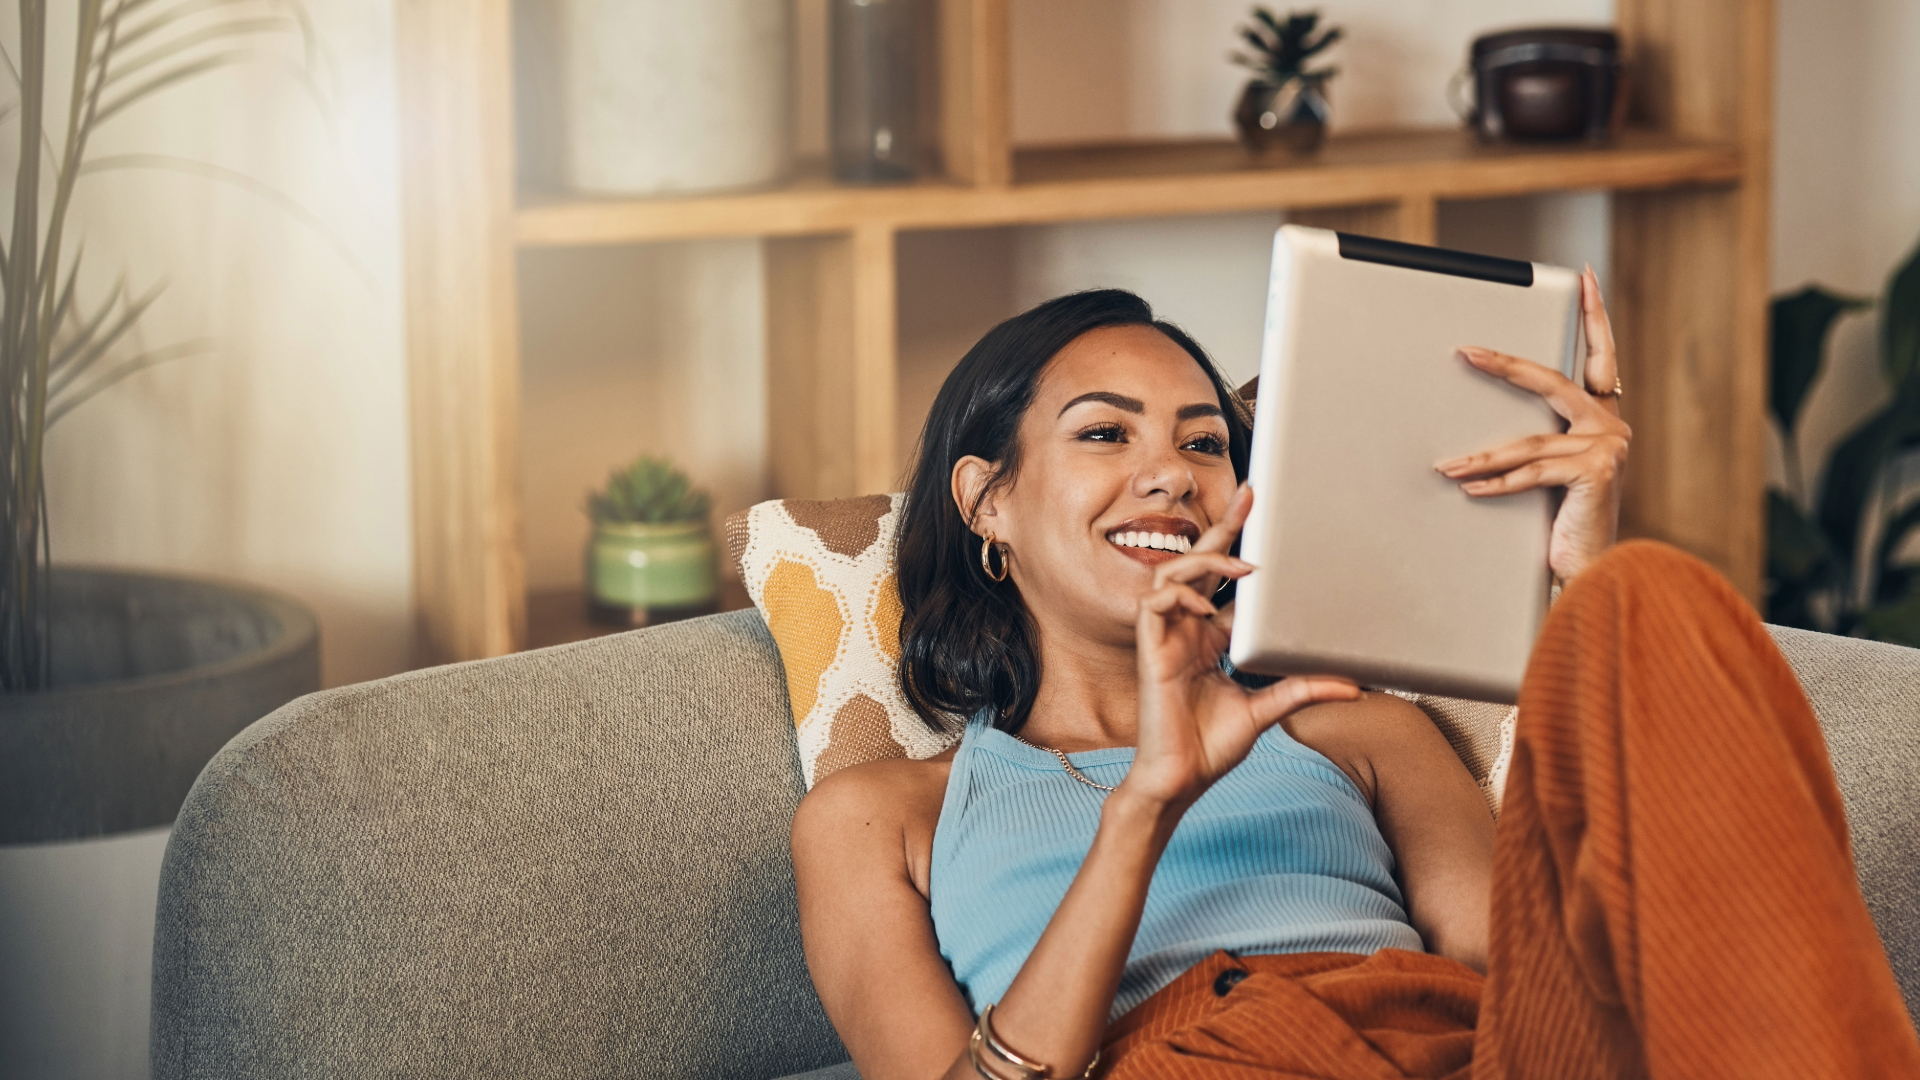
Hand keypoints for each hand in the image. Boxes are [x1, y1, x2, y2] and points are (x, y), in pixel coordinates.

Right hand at [1125, 484, 1359, 810]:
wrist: (1182, 778)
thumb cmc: (1211, 746)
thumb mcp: (1266, 709)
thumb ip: (1302, 689)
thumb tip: (1353, 686)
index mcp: (1208, 639)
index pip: (1222, 582)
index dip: (1238, 548)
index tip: (1262, 517)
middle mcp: (1186, 630)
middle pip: (1198, 563)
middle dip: (1222, 528)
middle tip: (1250, 496)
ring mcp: (1165, 637)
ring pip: (1172, 573)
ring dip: (1205, 563)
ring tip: (1240, 568)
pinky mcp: (1149, 650)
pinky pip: (1155, 602)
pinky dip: (1180, 595)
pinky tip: (1204, 606)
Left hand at [1436, 266, 1630, 583]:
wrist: (1591, 568)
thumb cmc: (1565, 520)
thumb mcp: (1552, 472)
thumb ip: (1537, 441)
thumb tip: (1481, 426)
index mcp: (1602, 416)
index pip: (1600, 355)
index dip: (1595, 316)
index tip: (1587, 278)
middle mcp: (1611, 426)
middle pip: (1551, 383)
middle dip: (1505, 366)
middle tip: (1467, 352)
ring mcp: (1608, 448)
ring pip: (1530, 441)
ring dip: (1481, 456)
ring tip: (1446, 465)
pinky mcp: (1596, 473)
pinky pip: (1532, 473)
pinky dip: (1496, 482)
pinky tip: (1468, 487)